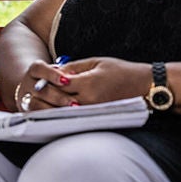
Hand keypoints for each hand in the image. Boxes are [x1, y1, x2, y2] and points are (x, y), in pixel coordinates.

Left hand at [25, 57, 150, 109]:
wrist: (144, 87)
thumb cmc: (121, 71)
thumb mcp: (96, 62)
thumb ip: (73, 67)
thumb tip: (54, 70)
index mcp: (88, 83)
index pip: (58, 84)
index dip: (47, 81)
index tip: (40, 79)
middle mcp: (89, 100)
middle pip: (58, 100)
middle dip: (46, 96)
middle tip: (36, 92)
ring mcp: (93, 112)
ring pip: (64, 112)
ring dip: (53, 108)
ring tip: (45, 101)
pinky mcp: (97, 118)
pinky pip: (75, 118)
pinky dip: (65, 114)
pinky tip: (60, 109)